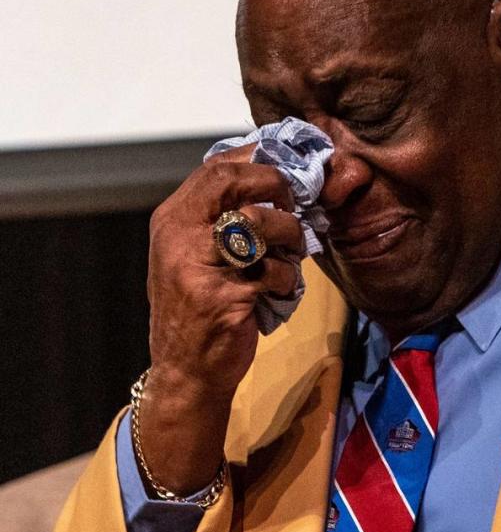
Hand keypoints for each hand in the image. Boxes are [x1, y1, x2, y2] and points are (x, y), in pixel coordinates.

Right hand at [136, 145, 304, 493]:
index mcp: (173, 218)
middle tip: (296, 204)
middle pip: (233, 182)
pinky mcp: (221, 297)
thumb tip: (279, 179)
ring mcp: (196, 266)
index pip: (217, 167)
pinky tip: (279, 291)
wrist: (187, 371)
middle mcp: (178, 235)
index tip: (289, 168)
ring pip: (258, 223)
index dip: (259, 160)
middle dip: (276, 186)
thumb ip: (225, 217)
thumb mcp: (199, 254)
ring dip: (289, 236)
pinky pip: (272, 271)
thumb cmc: (201, 308)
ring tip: (292, 254)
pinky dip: (287, 280)